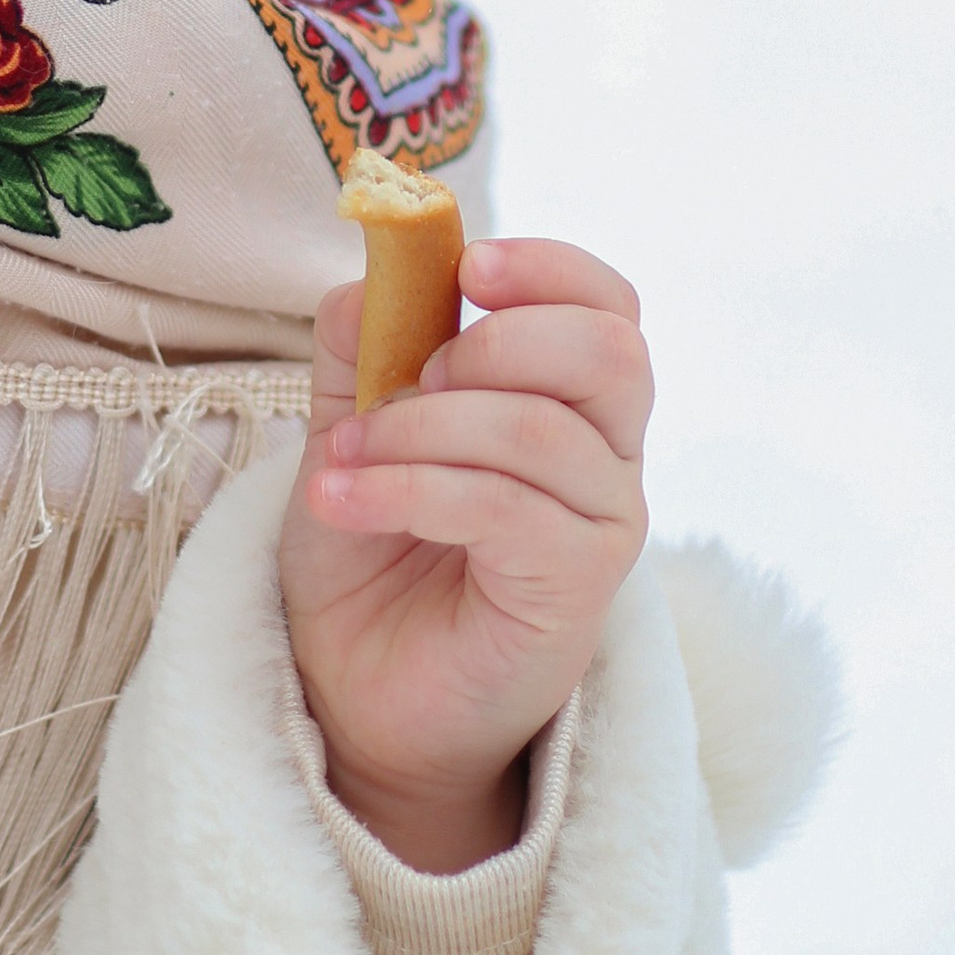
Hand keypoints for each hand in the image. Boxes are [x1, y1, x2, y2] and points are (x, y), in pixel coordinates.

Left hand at [276, 236, 651, 873]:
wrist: (357, 693)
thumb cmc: (371, 555)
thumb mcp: (352, 427)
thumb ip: (365, 343)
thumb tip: (381, 265)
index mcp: (567, 402)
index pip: (610, 307)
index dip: (551, 269)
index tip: (468, 262)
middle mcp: (606, 459)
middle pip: (611, 354)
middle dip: (501, 341)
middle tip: (417, 376)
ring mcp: (600, 528)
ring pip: (539, 431)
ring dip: (421, 427)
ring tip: (343, 459)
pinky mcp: (575, 593)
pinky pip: (504, 509)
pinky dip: (409, 488)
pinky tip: (343, 499)